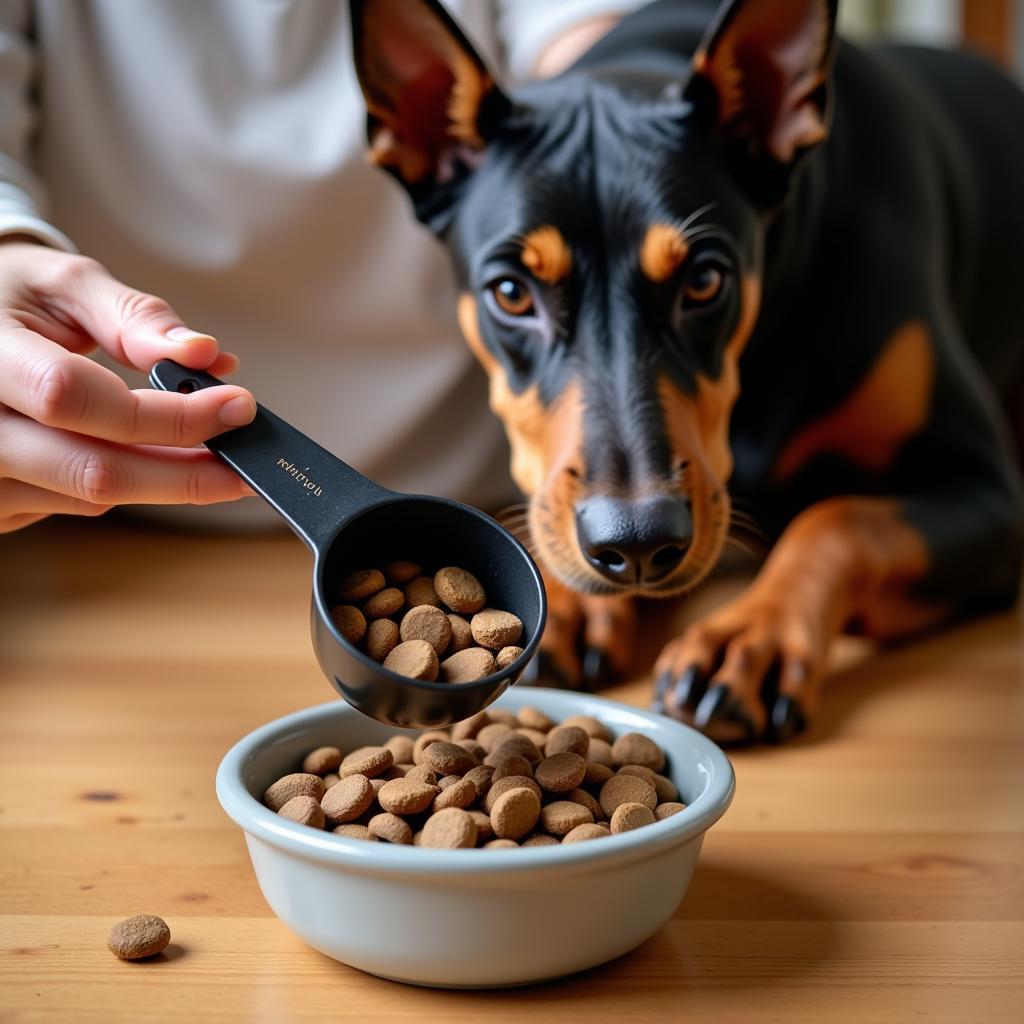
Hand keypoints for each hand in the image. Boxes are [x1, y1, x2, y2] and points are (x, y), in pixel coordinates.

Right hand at [0, 241, 256, 532]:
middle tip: (246, 463)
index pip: (74, 398)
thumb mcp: (64, 284)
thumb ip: (132, 315)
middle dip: (186, 472)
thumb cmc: (11, 299)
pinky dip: (127, 482)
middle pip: (92, 470)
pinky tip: (147, 456)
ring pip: (90, 496)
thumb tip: (204, 352)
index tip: (237, 406)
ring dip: (163, 479)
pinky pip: (75, 504)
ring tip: (208, 451)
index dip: (165, 412)